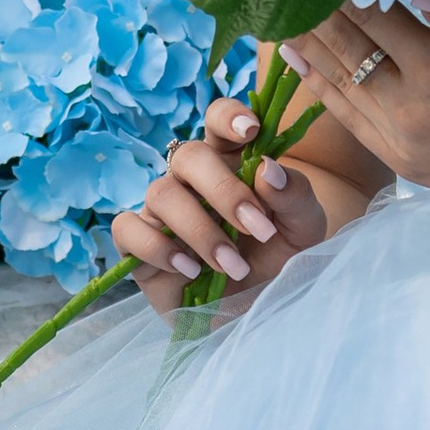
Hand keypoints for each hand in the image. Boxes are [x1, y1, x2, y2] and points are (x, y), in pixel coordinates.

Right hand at [113, 98, 331, 312]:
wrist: (257, 313)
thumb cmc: (278, 262)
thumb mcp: (303, 230)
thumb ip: (294, 197)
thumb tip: (266, 170)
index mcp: (231, 162)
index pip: (217, 120)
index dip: (228, 116)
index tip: (252, 131)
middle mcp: (191, 181)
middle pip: (188, 156)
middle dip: (224, 190)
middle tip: (257, 229)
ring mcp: (162, 213)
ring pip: (160, 193)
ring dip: (200, 230)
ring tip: (233, 266)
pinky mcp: (138, 246)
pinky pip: (127, 230)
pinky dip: (157, 248)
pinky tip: (190, 269)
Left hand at [283, 0, 429, 188]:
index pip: (374, 19)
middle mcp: (410, 110)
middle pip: (346, 50)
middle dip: (312, 12)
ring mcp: (402, 143)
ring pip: (339, 87)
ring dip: (307, 47)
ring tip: (275, 12)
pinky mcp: (402, 166)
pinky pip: (350, 122)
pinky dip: (321, 89)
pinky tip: (300, 63)